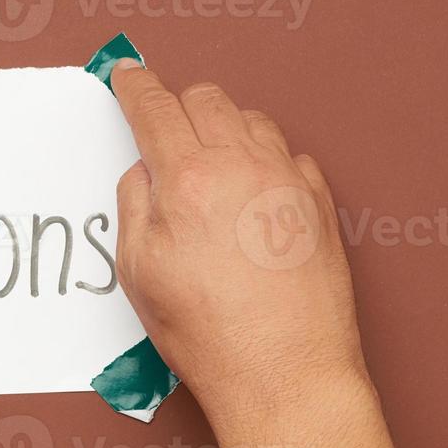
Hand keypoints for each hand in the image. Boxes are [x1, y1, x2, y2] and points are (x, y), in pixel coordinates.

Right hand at [111, 61, 368, 427]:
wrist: (284, 372)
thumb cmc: (209, 333)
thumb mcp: (140, 271)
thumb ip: (135, 205)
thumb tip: (144, 171)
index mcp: (189, 178)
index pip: (155, 108)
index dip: (134, 86)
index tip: (127, 75)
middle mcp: (243, 166)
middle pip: (207, 99)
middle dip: (178, 103)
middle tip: (163, 129)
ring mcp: (289, 181)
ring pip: (252, 119)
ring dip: (224, 127)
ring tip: (209, 166)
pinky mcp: (321, 204)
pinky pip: (290, 155)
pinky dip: (265, 159)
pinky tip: (251, 193)